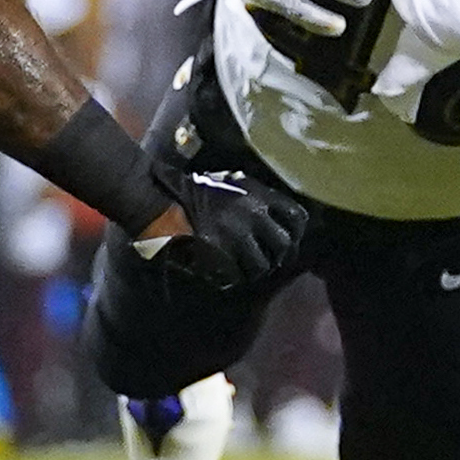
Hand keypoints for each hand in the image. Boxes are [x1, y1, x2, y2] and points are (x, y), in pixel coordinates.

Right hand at [136, 164, 307, 287]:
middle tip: (270, 260)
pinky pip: (237, 275)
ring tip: (246, 268)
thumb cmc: (194, 191)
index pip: (296, 217)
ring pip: (262, 265)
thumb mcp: (230, 183)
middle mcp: (253, 215)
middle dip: (279, 256)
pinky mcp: (220, 256)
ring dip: (255, 269)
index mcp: (258, 195)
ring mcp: (237, 237)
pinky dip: (233, 277)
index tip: (291, 239)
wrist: (162, 203)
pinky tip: (226, 272)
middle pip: (284, 245)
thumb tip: (275, 216)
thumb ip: (255, 197)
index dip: (297, 232)